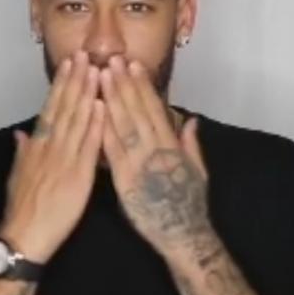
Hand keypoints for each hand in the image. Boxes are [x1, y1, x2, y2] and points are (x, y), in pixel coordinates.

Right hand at [0, 50, 103, 263]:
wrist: (25, 235)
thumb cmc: (22, 206)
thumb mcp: (17, 174)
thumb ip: (23, 150)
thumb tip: (22, 132)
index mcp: (38, 144)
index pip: (51, 107)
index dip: (61, 83)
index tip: (69, 63)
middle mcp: (51, 145)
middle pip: (64, 106)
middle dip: (75, 79)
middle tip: (84, 55)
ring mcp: (65, 157)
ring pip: (76, 119)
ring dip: (86, 93)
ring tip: (95, 70)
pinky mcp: (79, 174)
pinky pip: (88, 145)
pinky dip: (94, 125)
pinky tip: (102, 106)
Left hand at [99, 55, 210, 261]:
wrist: (181, 234)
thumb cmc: (190, 201)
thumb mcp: (199, 171)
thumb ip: (192, 144)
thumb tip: (191, 119)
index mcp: (172, 145)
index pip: (154, 108)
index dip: (143, 85)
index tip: (133, 65)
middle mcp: (154, 149)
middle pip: (136, 111)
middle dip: (123, 84)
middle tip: (113, 60)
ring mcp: (137, 163)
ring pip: (123, 125)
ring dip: (111, 99)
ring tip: (101, 76)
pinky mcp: (123, 178)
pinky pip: (112, 151)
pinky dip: (103, 130)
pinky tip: (94, 112)